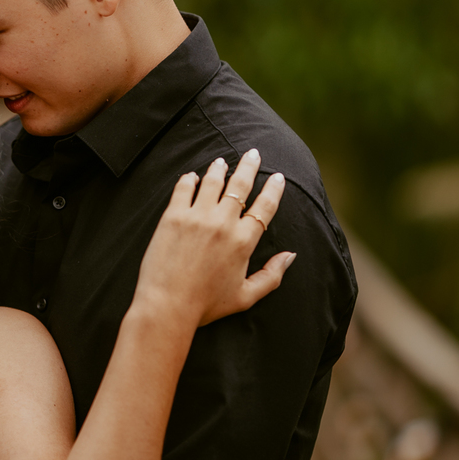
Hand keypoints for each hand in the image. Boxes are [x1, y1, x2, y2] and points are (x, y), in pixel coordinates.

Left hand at [136, 150, 291, 325]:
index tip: (277, 176)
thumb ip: (272, 275)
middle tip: (252, 154)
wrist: (167, 305)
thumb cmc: (206, 305)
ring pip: (212, 181)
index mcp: (244, 241)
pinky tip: (192, 176)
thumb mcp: (246, 296)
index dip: (273, 189)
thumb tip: (291, 255)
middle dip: (249, 166)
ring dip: (219, 168)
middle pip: (240, 185)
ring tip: (221, 162)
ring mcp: (197, 217)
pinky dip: (189, 179)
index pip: (264, 207)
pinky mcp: (173, 217)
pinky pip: (183, 188)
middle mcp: (223, 223)